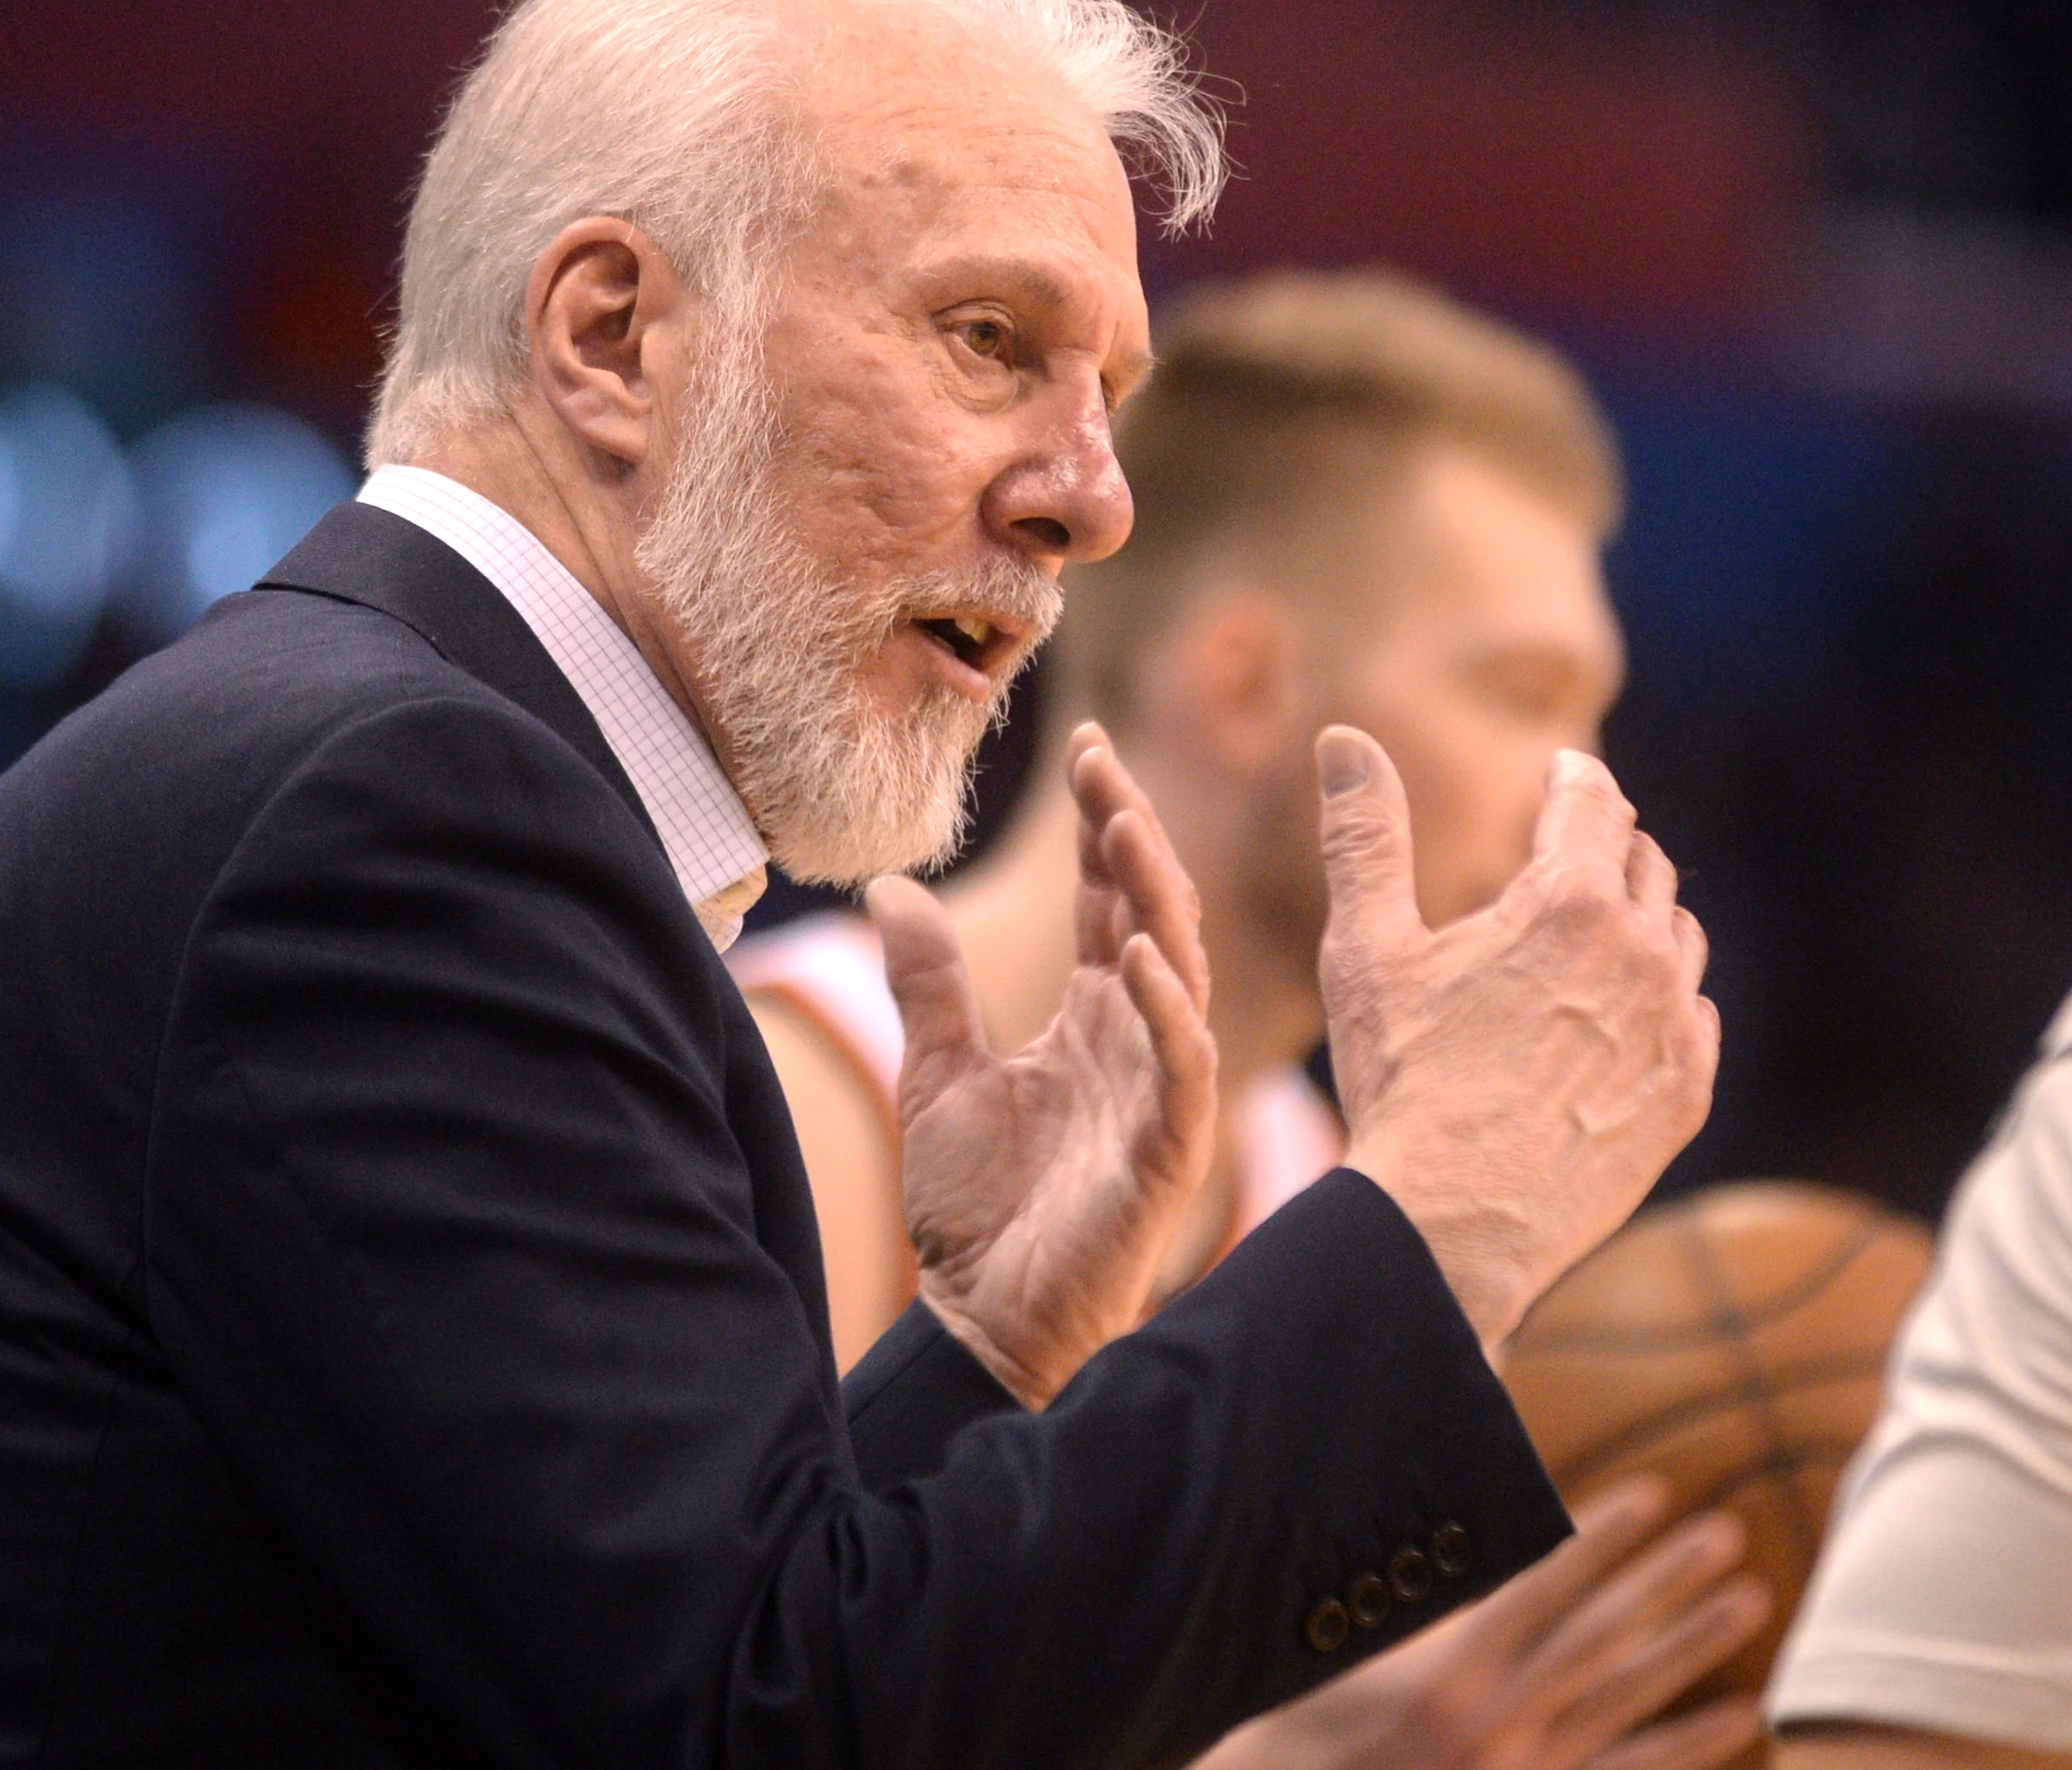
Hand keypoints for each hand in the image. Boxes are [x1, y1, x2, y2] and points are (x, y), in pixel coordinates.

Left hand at [873, 724, 1217, 1407]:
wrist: (983, 1325)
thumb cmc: (976, 1214)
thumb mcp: (936, 1074)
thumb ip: (927, 983)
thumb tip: (891, 888)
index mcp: (1095, 1021)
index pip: (1109, 900)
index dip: (1104, 826)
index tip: (1089, 747)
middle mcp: (1140, 1043)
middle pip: (1152, 914)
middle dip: (1134, 836)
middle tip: (1105, 763)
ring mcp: (1160, 1093)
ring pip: (1177, 971)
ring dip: (1155, 896)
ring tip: (1123, 826)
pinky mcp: (1167, 1151)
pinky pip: (1181, 1066)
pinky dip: (1166, 1008)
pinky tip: (1135, 956)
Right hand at [1194, 1478, 1771, 1769]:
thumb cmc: (1310, 1739)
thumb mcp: (1353, 1663)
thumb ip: (1423, 1615)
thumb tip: (1473, 1551)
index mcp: (1448, 1675)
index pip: (1542, 1588)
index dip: (1601, 1539)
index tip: (1653, 1493)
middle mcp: (1500, 1722)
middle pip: (1601, 1638)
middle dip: (1665, 1582)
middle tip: (1726, 1534)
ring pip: (1626, 1699)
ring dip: (1691, 1647)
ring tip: (1750, 1602)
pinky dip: (1685, 1746)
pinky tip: (1738, 1717)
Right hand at [1319, 730, 1719, 1347]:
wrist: (1453, 1226)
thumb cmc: (1403, 1083)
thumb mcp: (1368, 948)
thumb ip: (1365, 835)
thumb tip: (1343, 739)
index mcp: (1569, 901)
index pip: (1595, 802)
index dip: (1573, 779)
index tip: (1560, 775)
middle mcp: (1640, 952)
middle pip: (1645, 863)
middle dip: (1607, 847)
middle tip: (1572, 853)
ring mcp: (1674, 1027)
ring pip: (1678, 937)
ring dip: (1641, 922)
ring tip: (1596, 936)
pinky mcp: (1689, 1095)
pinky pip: (1696, 1017)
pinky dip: (1664, 1002)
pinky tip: (1622, 1019)